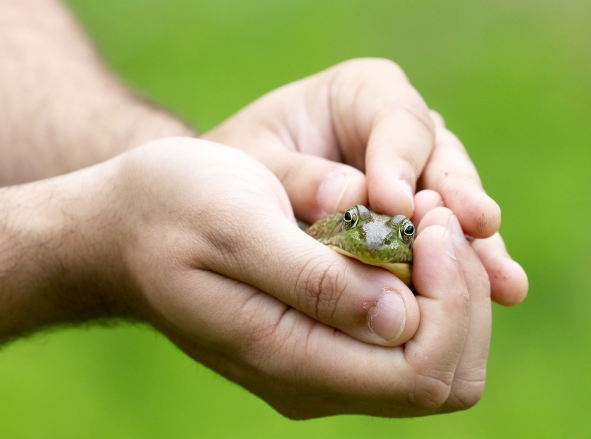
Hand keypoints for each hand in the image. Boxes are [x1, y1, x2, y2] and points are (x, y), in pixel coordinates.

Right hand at [80, 138, 487, 416]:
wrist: (125, 230)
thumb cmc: (172, 210)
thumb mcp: (235, 225)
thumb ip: (313, 279)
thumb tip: (400, 318)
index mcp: (291, 360)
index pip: (421, 372)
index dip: (451, 297)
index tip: (427, 217)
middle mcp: (318, 381)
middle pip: (448, 377)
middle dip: (465, 294)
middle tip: (435, 215)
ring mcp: (328, 368)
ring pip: (442, 361)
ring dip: (456, 290)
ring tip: (424, 219)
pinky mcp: (332, 343)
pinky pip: (415, 338)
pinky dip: (435, 287)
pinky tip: (410, 234)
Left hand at [204, 58, 527, 304]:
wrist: (230, 198)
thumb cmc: (235, 170)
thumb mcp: (251, 163)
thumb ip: (297, 177)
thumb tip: (350, 199)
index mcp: (362, 94)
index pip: (396, 120)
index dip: (401, 161)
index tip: (397, 204)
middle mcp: (403, 131)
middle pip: (443, 159)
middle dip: (457, 198)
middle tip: (474, 224)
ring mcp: (424, 175)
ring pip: (459, 204)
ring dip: (477, 242)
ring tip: (502, 277)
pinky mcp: (428, 221)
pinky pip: (455, 242)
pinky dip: (473, 268)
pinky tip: (504, 291)